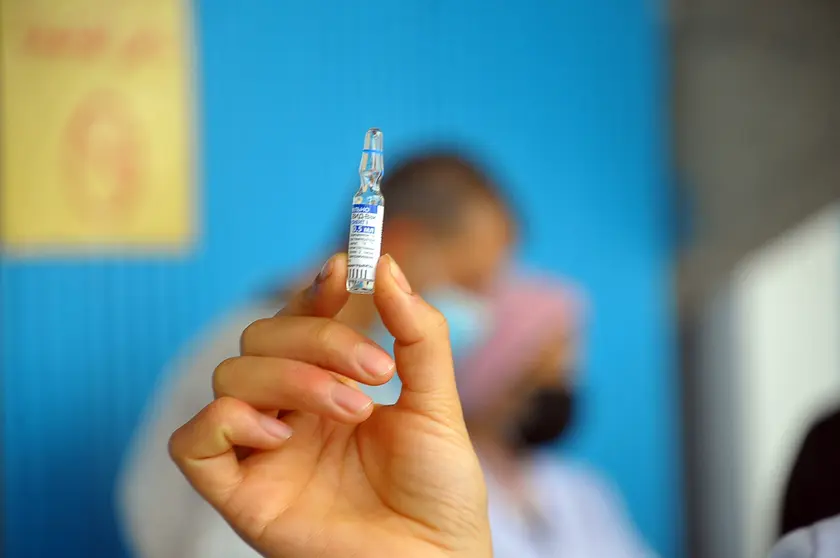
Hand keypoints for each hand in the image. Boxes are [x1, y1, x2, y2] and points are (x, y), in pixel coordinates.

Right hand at [169, 254, 491, 557]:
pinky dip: (228, 421)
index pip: (298, 321)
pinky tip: (283, 436)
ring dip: (292, 378)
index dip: (311, 291)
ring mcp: (263, 452)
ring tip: (354, 410)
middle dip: (317, 340)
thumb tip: (385, 263)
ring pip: (230, 376)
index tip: (343, 270)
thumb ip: (416, 334)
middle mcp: (290, 414)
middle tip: (375, 371)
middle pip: (260, 339)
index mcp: (330, 388)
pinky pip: (193, 443)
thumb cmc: (440, 491)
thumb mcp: (437, 402)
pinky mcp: (240, 495)